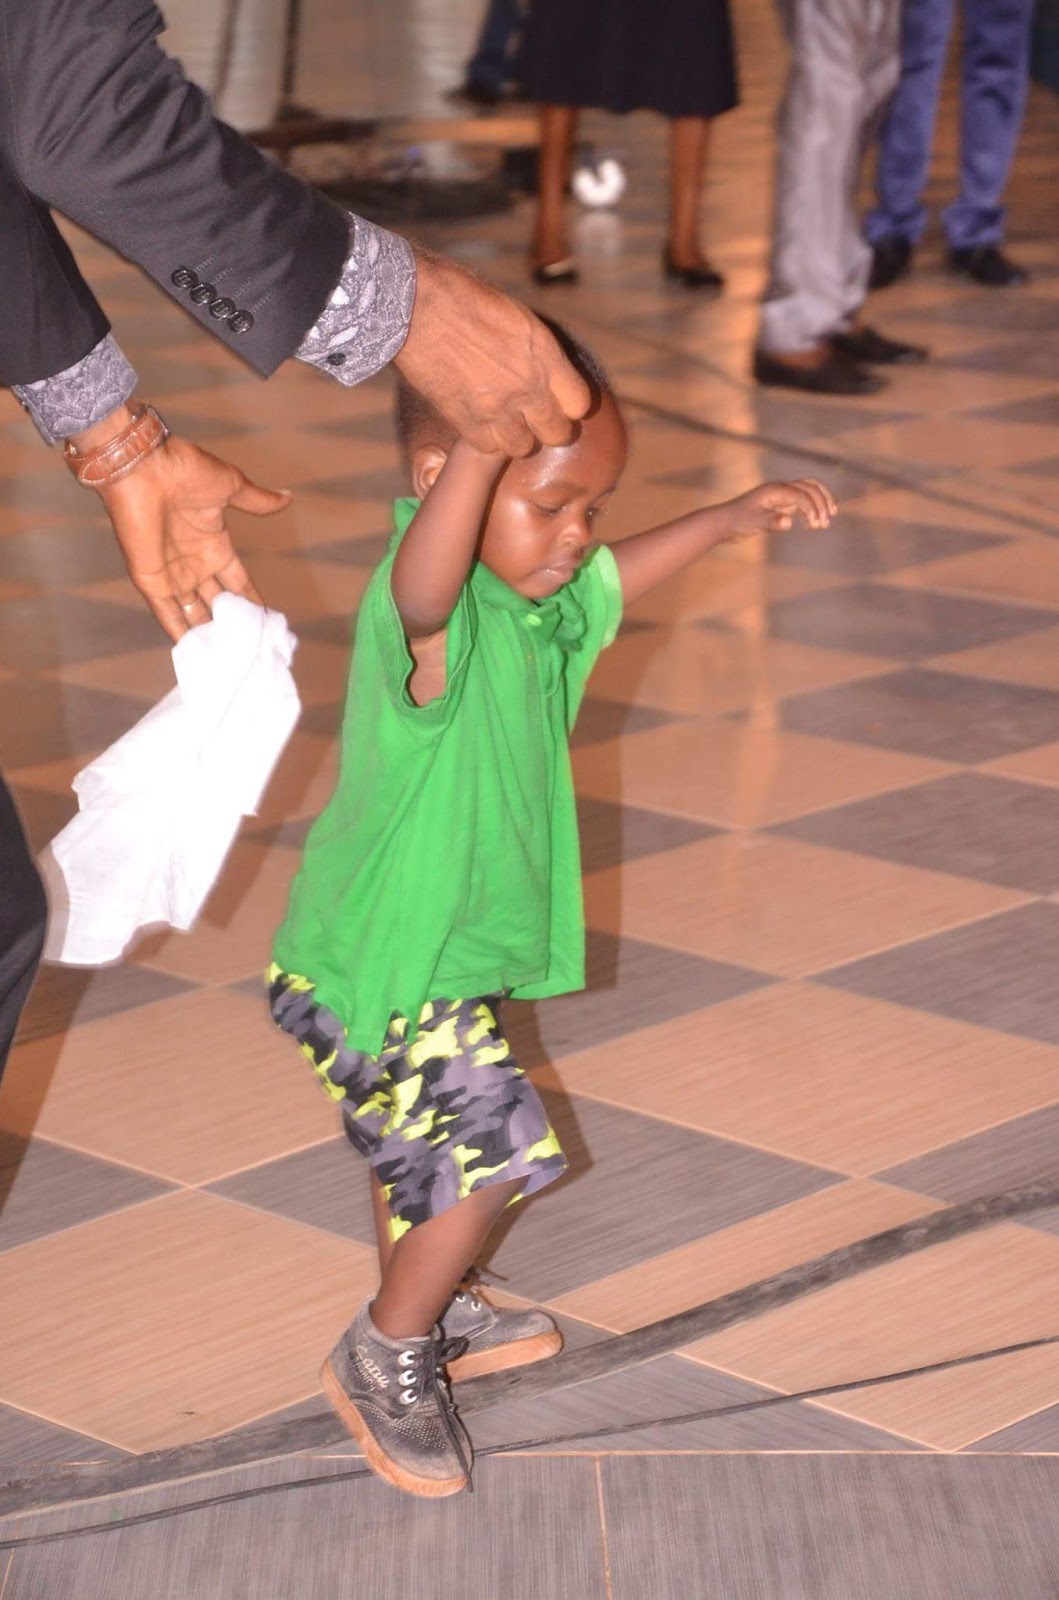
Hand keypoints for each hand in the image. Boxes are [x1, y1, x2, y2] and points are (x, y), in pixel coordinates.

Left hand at [71, 408, 287, 641]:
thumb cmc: (184, 469)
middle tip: (251, 650)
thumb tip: (287, 497)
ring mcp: (173, 574)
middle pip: (218, 604)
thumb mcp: (230, 485)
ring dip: (209, 635)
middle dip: (232, 625)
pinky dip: (180, 634)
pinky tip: (195, 655)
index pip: (238, 583)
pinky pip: (167, 614)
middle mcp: (194, 563)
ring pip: (195, 614)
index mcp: (214, 543)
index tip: (268, 623)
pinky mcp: (151, 582)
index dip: (252, 602)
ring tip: (229, 660)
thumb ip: (257, 500)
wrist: (143, 466)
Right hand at [393, 245, 590, 455]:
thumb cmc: (461, 295)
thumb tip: (541, 367)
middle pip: (557, 434)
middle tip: (532, 419)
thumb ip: (534, 350)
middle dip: (547, 428)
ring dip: (515, 437)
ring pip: (522, 447)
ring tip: (502, 421)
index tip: (558, 402)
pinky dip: (484, 439)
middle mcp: (528, 385)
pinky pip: (488, 448)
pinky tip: (477, 422)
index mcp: (545, 353)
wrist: (414, 304)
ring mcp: (497, 407)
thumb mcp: (515, 315)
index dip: (570, 406)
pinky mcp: (466, 420)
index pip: (581, 404)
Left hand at [720, 478, 835, 542]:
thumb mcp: (754, 523)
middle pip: (810, 487)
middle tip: (826, 522)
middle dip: (821, 503)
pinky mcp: (781, 504)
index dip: (812, 508)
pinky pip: (802, 502)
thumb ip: (772, 522)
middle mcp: (780, 489)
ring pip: (809, 491)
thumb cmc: (738, 521)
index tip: (816, 524)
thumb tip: (789, 522)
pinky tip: (812, 525)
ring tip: (827, 521)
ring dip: (820, 503)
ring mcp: (781, 495)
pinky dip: (812, 510)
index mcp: (775, 490)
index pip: (801, 494)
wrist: (725, 522)